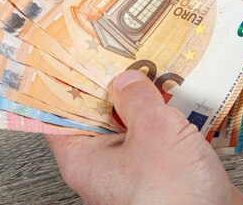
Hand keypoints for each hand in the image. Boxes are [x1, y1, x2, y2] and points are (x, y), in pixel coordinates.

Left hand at [46, 70, 242, 204]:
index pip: (60, 112)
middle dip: (114, 82)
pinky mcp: (163, 172)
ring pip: (133, 123)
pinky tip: (182, 97)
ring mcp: (135, 168)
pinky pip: (160, 136)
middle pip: (99, 113)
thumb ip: (137, 98)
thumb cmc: (175, 199)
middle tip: (122, 52)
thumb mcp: (153, 131)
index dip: (66, 81)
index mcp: (84, 158)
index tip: (74, 54)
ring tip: (157, 67)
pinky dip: (168, 116)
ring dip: (147, 99)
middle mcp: (104, 165)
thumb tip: (126, 79)